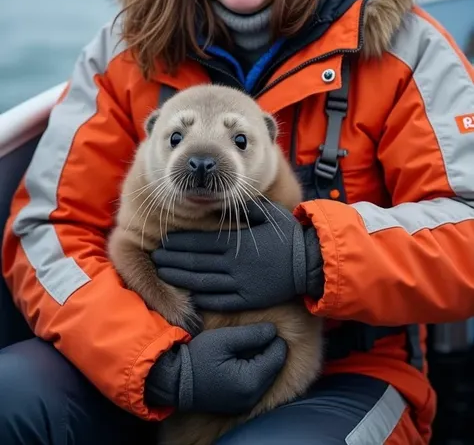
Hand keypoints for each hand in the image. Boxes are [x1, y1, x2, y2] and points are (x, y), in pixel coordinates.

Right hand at [145, 323, 286, 413]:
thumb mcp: (224, 339)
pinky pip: (256, 385)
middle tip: (254, 333)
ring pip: (267, 376)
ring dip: (261, 360)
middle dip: (268, 349)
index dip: (273, 337)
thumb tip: (273, 330)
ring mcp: (245, 403)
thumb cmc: (198, 356)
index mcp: (251, 380)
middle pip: (275, 367)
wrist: (174, 380)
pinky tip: (240, 359)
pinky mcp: (238, 404)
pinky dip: (254, 370)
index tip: (261, 326)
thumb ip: (252, 334)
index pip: (278, 354)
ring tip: (246, 345)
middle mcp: (252, 396)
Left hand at [152, 200, 323, 311]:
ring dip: (180, 278)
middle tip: (155, 256)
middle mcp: (234, 264)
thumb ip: (246, 207)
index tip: (163, 240)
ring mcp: (240, 284)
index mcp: (236, 242)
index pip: (198, 241)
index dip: (178, 242)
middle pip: (195, 262)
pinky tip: (189, 294)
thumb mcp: (270, 213)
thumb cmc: (290, 235)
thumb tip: (225, 198)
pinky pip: (219, 301)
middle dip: (172, 259)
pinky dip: (201, 298)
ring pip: (202, 282)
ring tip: (163, 273)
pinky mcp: (247, 300)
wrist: (312, 264)